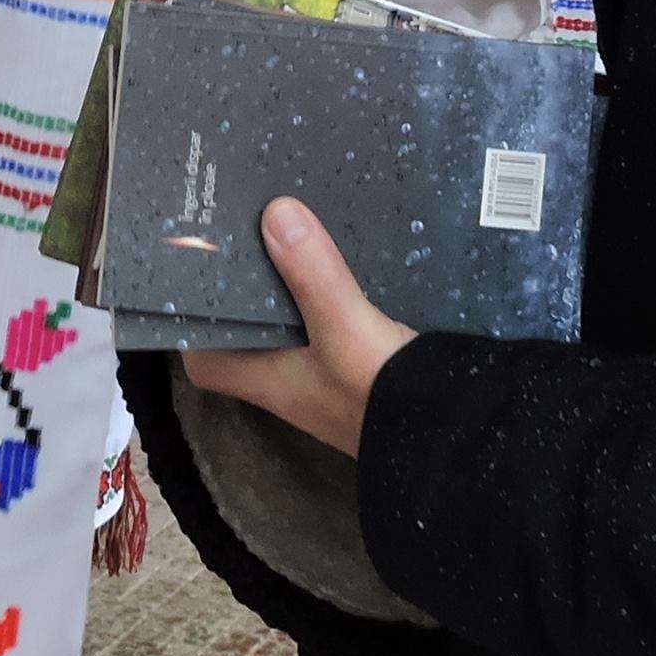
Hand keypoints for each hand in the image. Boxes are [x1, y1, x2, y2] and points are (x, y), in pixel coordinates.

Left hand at [176, 198, 417, 459]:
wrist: (463, 444)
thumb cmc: (383, 397)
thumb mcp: (346, 331)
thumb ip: (313, 275)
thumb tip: (274, 211)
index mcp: (269, 379)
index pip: (206, 357)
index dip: (192, 322)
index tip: (193, 270)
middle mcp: (293, 377)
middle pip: (252, 326)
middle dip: (247, 280)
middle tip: (243, 219)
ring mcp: (332, 371)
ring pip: (296, 319)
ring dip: (293, 278)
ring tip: (289, 215)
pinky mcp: (370, 361)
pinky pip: (338, 316)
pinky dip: (337, 285)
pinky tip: (348, 248)